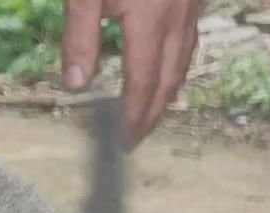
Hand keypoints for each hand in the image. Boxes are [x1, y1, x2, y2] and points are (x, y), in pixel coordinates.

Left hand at [63, 0, 200, 145]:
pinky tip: (166, 67)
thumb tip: (77, 85)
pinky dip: (178, 63)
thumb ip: (80, 36)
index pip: (143, 81)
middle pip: (169, 77)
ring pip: (184, 58)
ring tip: (150, 113)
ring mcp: (192, 4)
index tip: (124, 141)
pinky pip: (190, 38)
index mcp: (150, 19)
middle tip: (135, 140)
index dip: (134, 114)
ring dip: (168, 91)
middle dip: (153, 113)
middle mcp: (179, 15)